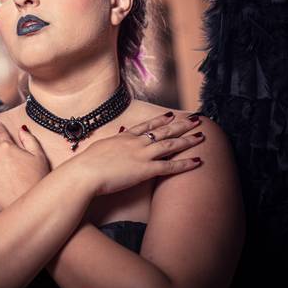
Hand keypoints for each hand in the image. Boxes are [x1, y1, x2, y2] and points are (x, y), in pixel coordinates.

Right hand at [65, 111, 205, 196]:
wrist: (85, 172)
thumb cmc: (86, 164)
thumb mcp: (99, 149)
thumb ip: (109, 146)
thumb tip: (111, 145)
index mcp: (124, 137)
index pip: (146, 126)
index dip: (160, 120)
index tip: (170, 115)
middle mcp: (136, 143)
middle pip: (163, 131)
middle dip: (180, 125)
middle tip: (195, 119)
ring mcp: (142, 155)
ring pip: (170, 144)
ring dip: (187, 139)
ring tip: (202, 135)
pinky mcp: (145, 170)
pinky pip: (170, 166)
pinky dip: (185, 163)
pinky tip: (197, 161)